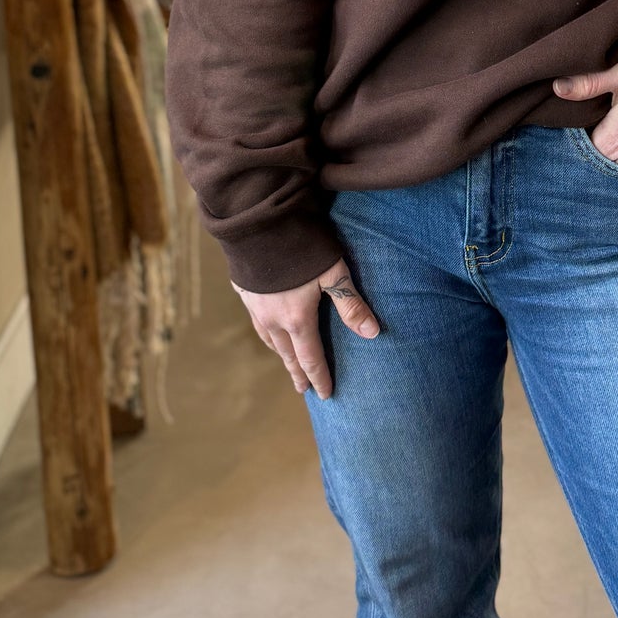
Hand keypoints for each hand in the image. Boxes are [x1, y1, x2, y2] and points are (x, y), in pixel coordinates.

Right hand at [231, 257, 380, 400]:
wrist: (259, 223)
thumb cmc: (301, 246)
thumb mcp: (333, 272)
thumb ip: (351, 304)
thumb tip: (373, 334)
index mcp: (297, 319)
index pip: (311, 357)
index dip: (319, 377)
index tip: (325, 394)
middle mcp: (273, 318)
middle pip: (288, 354)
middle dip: (298, 372)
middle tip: (303, 389)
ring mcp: (255, 306)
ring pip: (269, 339)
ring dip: (281, 353)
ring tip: (287, 361)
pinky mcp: (244, 290)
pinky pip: (256, 321)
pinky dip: (265, 332)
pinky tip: (266, 327)